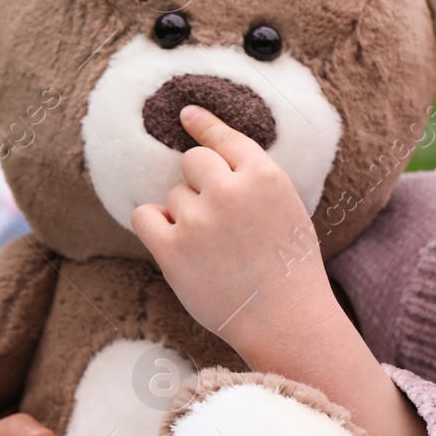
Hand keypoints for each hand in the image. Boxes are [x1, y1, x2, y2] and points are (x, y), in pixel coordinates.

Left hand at [131, 104, 332, 355]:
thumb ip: (255, 179)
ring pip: (174, 194)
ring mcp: (199, 219)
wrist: (286, 321)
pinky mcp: (171, 249)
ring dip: (185, 214)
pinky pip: (144, 216)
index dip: (204, 125)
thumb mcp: (288, 209)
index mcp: (265, 176)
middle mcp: (230, 190)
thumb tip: (211, 155)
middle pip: (193, 161)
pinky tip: (174, 243)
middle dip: (199, 182)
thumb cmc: (291, 270)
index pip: (225, 138)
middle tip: (218, 217)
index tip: (187, 114)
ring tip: (212, 248)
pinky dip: (155, 225)